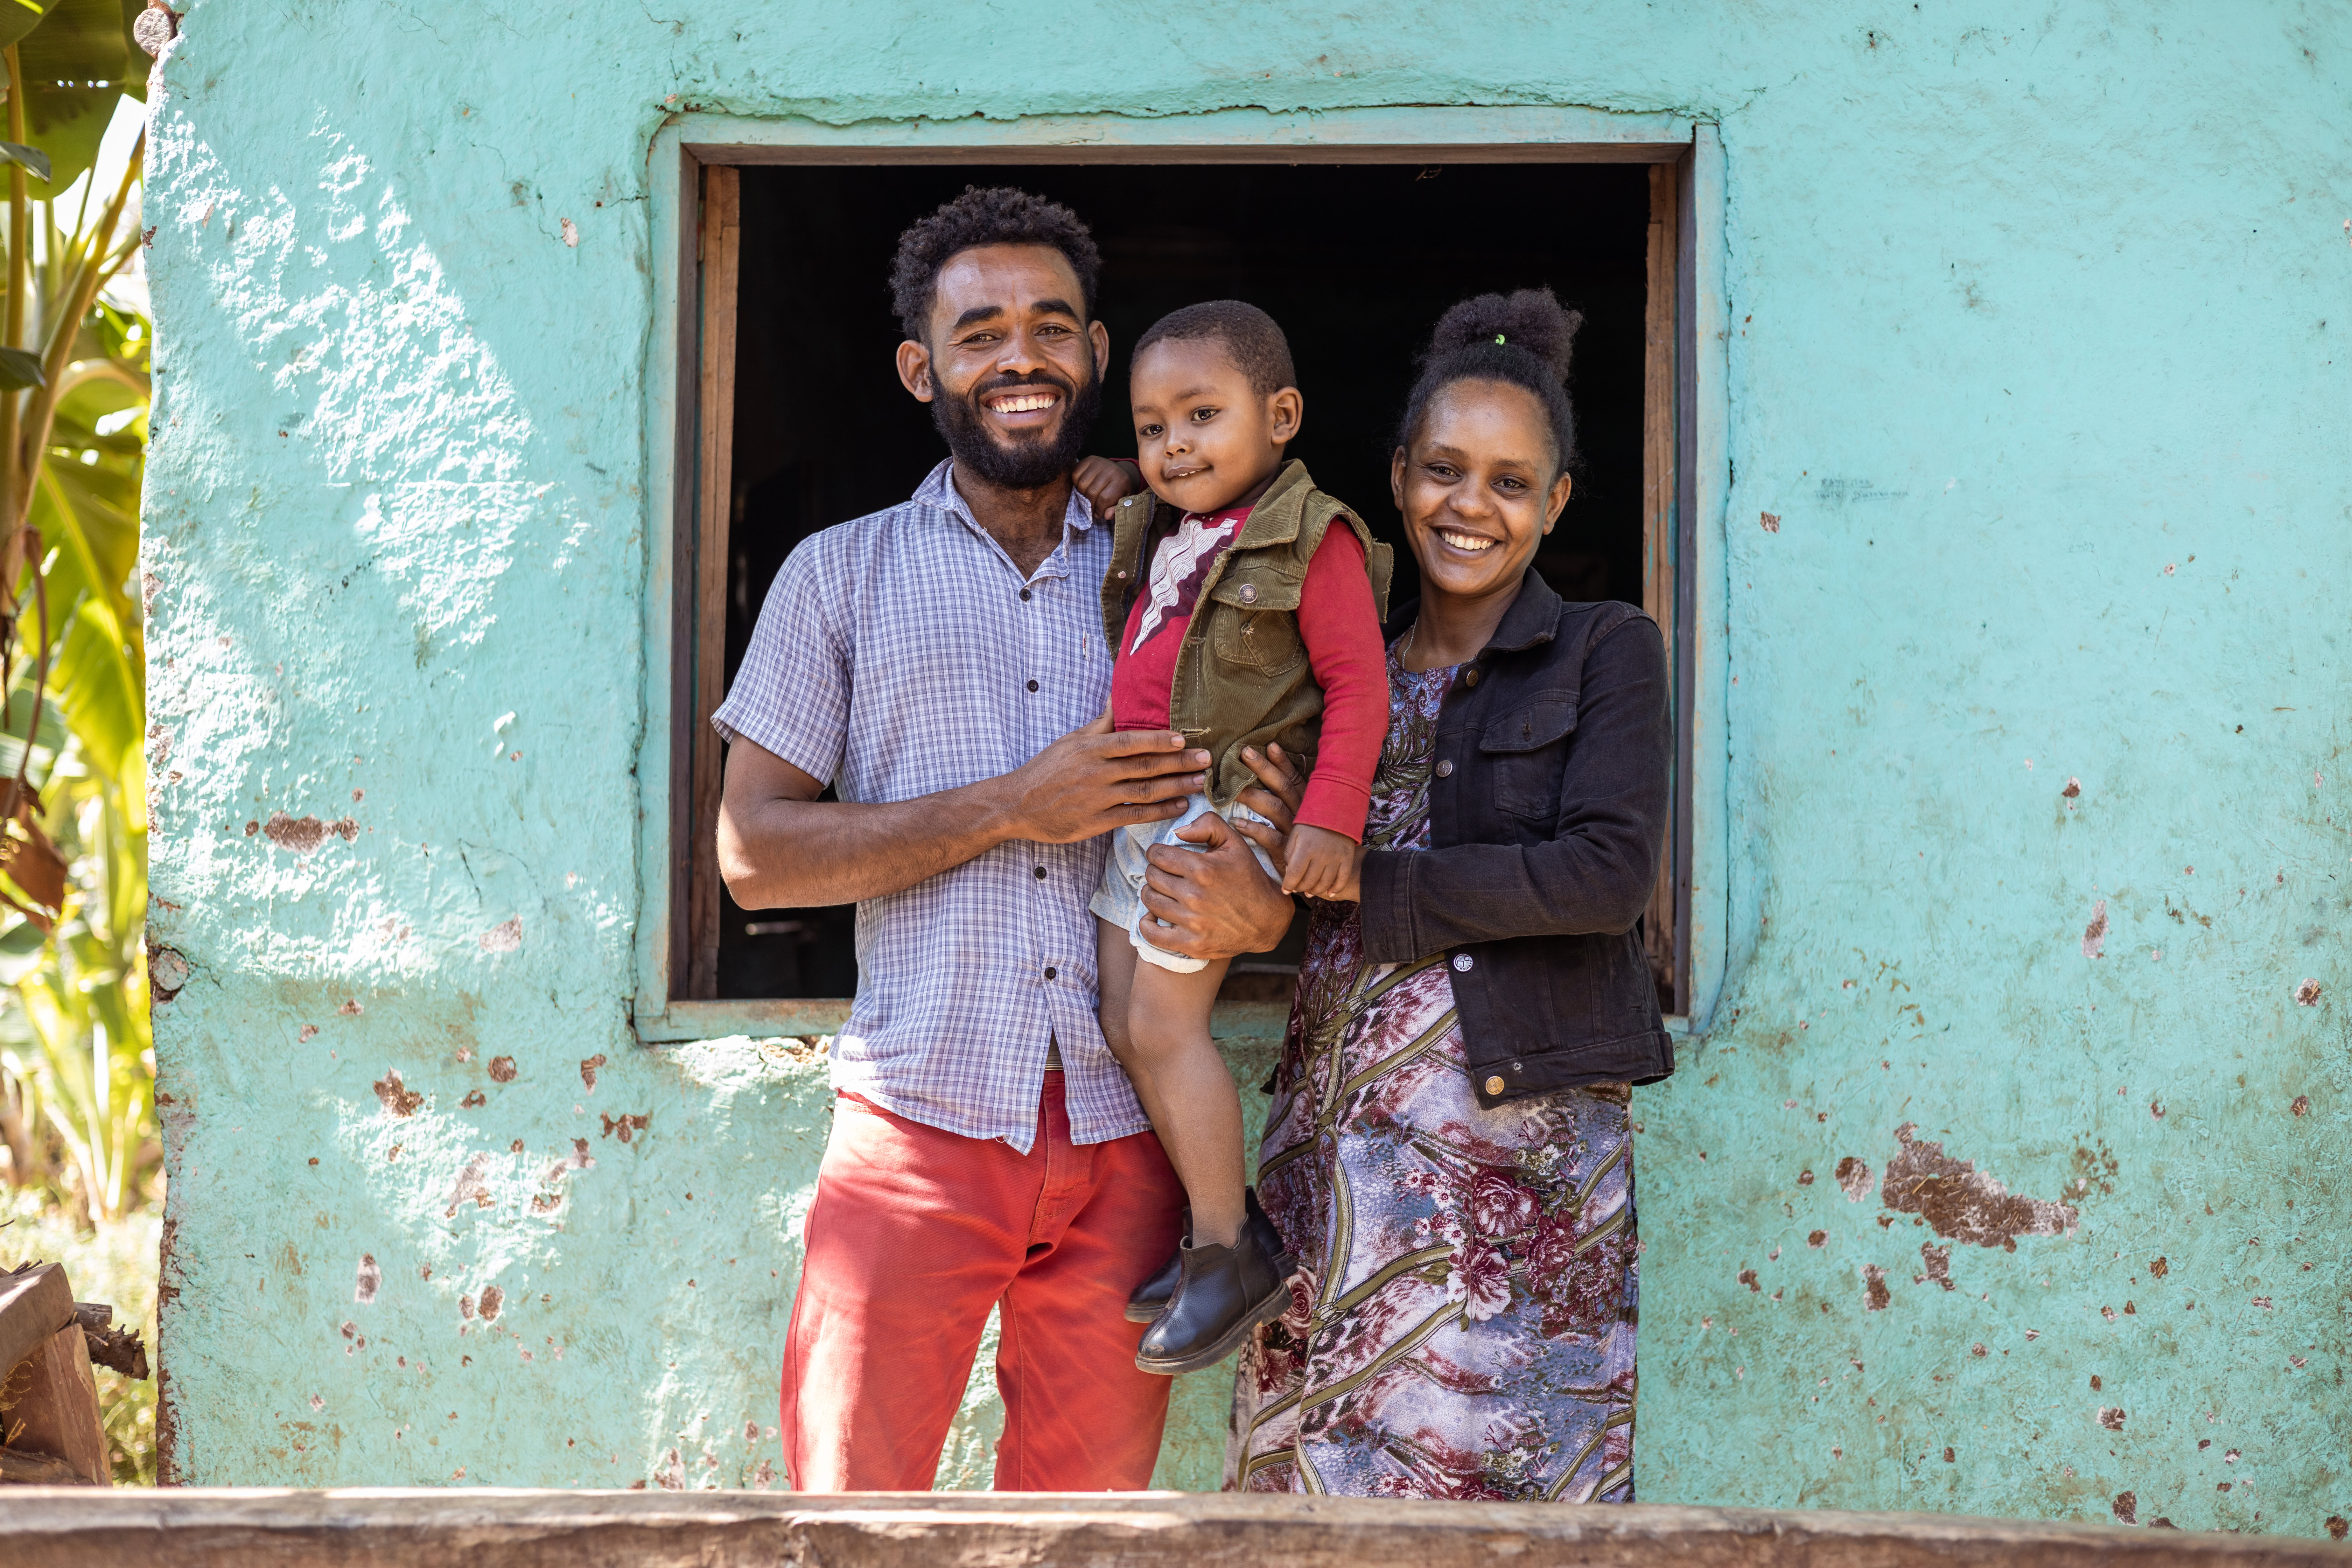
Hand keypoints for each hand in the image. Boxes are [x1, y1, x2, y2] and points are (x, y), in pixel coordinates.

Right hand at [990, 708, 1208, 843]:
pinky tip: (1179, 806)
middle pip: (1144, 766)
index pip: (1131, 742)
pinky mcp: (1095, 822)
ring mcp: (1096, 799)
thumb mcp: (1071, 740)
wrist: (1017, 804)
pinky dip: (1159, 812)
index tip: (1185, 738)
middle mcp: (1095, 773)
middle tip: (1206, 759)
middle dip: (1178, 763)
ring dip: (1175, 787)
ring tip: (1200, 782)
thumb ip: (1100, 722)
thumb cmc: (1046, 769)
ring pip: (1144, 791)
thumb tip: (1117, 695)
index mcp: (1089, 749)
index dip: (1159, 740)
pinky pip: (1134, 816)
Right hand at [1074, 455, 1148, 519]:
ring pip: (1082, 484)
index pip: (1105, 498)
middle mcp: (1110, 470)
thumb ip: (1116, 510)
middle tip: (1091, 508)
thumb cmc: (1120, 490)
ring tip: (1087, 497)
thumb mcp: (1123, 501)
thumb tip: (1106, 515)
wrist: (1119, 472)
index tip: (1098, 515)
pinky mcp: (1089, 459)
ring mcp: (1099, 462)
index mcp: (1121, 481)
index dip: (1099, 509)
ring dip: (1082, 494)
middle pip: (1092, 491)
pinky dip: (1076, 483)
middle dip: (1090, 504)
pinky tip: (1083, 487)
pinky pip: (1075, 474)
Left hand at [1138, 810, 1294, 960]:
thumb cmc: (1250, 878)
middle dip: (1155, 870)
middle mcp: (1194, 896)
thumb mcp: (1236, 843)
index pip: (1157, 855)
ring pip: (1150, 901)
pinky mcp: (1191, 944)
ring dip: (1152, 893)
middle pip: (1151, 876)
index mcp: (1203, 869)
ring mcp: (1192, 922)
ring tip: (1162, 891)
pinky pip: (1153, 935)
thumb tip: (1177, 831)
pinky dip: (1147, 924)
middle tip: (1165, 873)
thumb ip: (1208, 825)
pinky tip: (1153, 916)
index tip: (1163, 855)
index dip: (1157, 852)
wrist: (1268, 920)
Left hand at [1227, 742, 1303, 871]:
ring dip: (1253, 796)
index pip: (1293, 778)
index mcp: (1307, 804)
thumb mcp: (1305, 819)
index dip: (1282, 762)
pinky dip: (1254, 830)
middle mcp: (1302, 815)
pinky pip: (1269, 838)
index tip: (1269, 745)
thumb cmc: (1312, 844)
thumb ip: (1289, 801)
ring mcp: (1295, 833)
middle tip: (1244, 753)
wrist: (1327, 875)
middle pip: (1282, 787)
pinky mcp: (1288, 853)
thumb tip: (1272, 778)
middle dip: (1263, 769)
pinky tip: (1238, 823)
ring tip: (1233, 787)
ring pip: (1274, 809)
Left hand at [1281, 823, 1361, 898]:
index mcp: (1305, 848)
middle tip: (1298, 889)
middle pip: (1309, 881)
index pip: (1295, 874)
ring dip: (1316, 891)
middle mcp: (1321, 855)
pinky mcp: (1347, 858)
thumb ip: (1289, 854)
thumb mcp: (1295, 835)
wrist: (1334, 811)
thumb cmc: (1311, 824)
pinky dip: (1336, 889)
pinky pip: (1343, 878)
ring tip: (1310, 892)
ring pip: (1325, 883)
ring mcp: (1336, 858)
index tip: (1285, 890)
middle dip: (1301, 888)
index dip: (1288, 885)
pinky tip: (1330, 893)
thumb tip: (1289, 874)